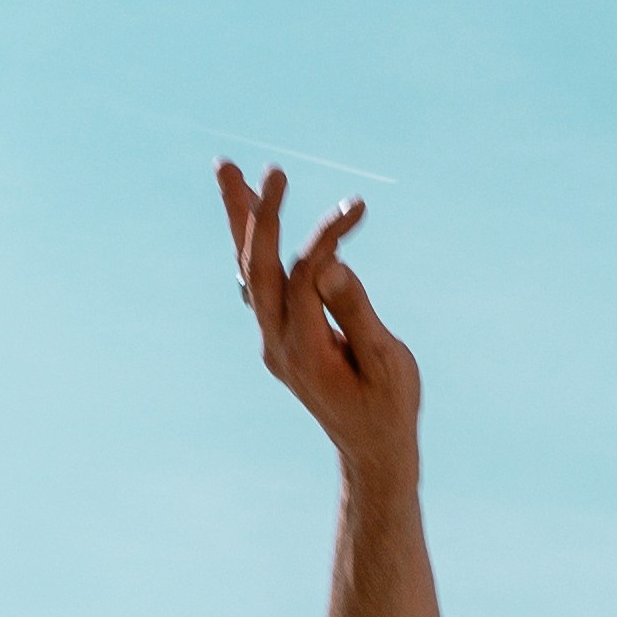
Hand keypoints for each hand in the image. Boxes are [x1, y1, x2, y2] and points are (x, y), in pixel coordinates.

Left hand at [216, 164, 419, 465]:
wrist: (372, 450)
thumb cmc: (389, 407)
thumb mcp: (386, 362)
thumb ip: (357, 314)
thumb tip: (331, 265)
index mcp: (305, 350)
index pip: (303, 277)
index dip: (326, 238)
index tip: (356, 206)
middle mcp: (278, 343)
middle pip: (255, 268)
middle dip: (255, 214)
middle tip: (259, 166)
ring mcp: (273, 340)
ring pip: (249, 270)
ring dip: (239, 219)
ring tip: (227, 170)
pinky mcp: (279, 336)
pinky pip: (260, 282)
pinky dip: (254, 243)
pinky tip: (250, 212)